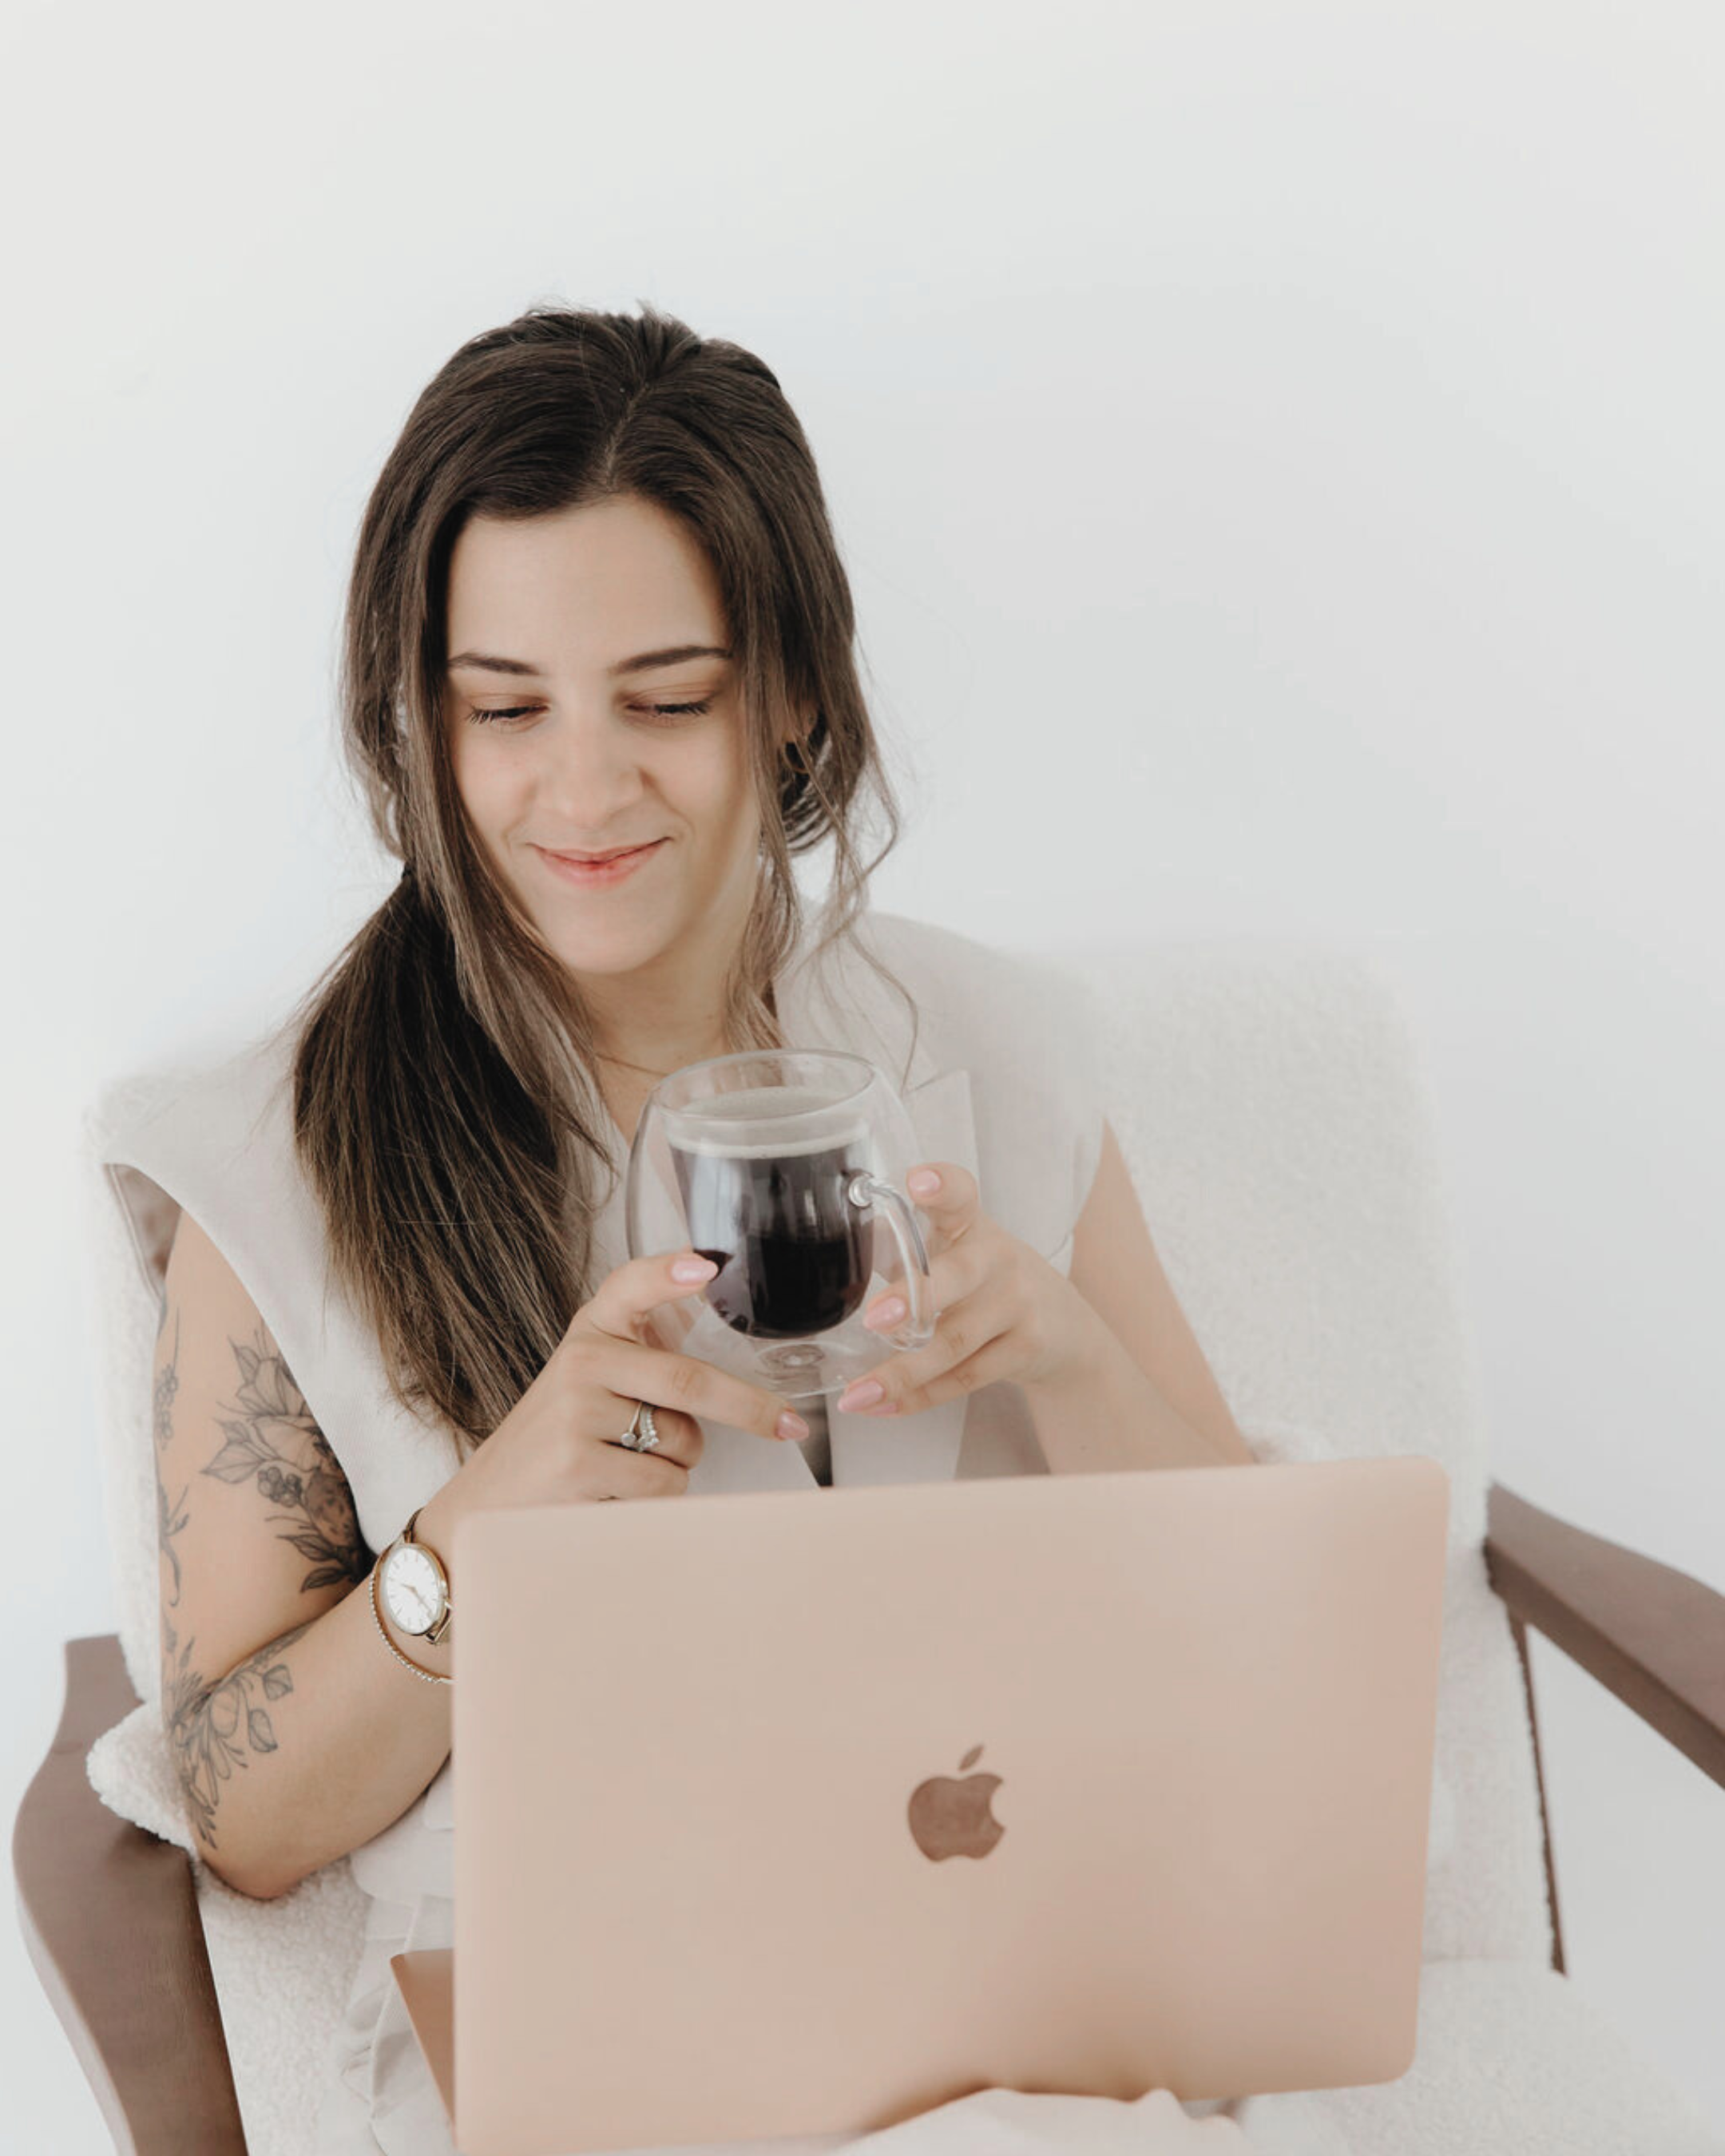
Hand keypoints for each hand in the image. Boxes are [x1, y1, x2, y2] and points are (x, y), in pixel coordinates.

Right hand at [418, 1248, 809, 1546]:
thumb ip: (646, 1366)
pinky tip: (613, 1492)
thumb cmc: (559, 1443)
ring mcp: (575, 1413)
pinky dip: (657, 1497)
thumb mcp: (591, 1385)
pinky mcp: (576, 1465)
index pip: (629, 1286)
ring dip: (680, 1465)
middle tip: (790, 1425)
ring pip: (681, 1441)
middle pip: (688, 1379)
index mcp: (590, 1332)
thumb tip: (742, 1383)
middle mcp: (580, 1361)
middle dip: (750, 1408)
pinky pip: (662, 1484)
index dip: (668, 1272)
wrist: (484, 1506)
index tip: (708, 1264)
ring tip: (627, 1467)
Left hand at [834, 1163, 1094, 1417]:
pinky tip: (883, 1406)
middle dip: (915, 1297)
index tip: (917, 1181)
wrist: (1066, 1329)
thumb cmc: (987, 1283)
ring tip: (857, 1393)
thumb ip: (905, 1252)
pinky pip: (965, 1378)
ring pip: (954, 1343)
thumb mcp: (958, 1254)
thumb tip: (833, 1259)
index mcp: (972, 1225)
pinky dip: (920, 1396)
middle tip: (875, 1317)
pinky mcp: (1027, 1348)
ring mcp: (1018, 1305)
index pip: (960, 1194)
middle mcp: (998, 1259)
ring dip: (901, 1373)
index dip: (940, 1185)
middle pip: (959, 1275)